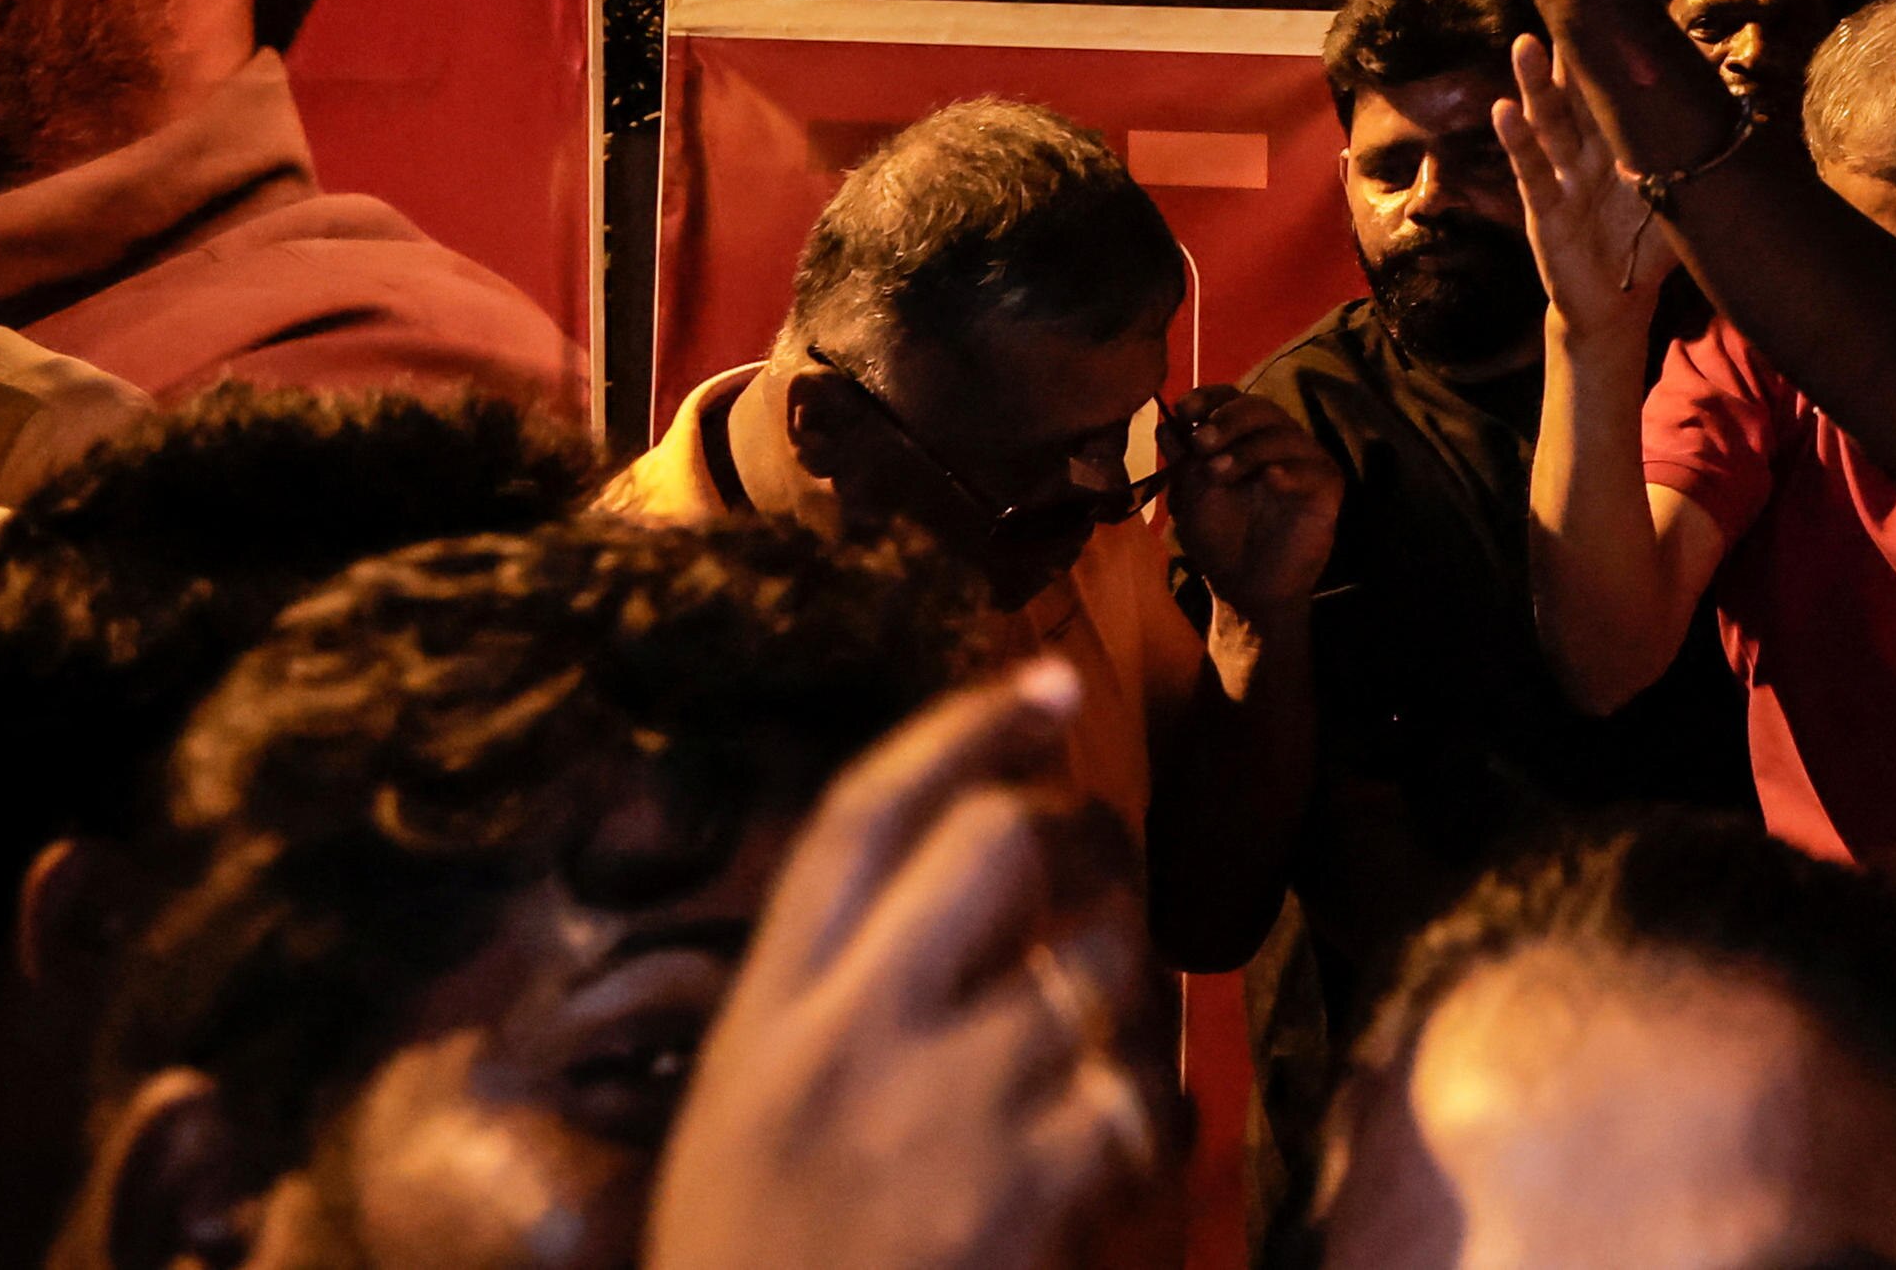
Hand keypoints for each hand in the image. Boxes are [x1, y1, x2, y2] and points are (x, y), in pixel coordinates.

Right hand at [646, 663, 1167, 1269]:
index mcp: (765, 1022)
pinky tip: (1114, 1161)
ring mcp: (944, 1112)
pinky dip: (1150, 1120)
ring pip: (1101, 968)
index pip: (861, 818)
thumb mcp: (745, 1119)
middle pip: (999, 849)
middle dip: (1080, 837)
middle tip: (1104, 862)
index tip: (1046, 685)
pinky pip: (1142, 1098)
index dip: (962, 728)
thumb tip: (969, 869)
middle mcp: (849, 1042)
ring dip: (1130, 993)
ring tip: (1103, 1047)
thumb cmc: (763, 1268)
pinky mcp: (1029, 1192)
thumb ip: (830, 1000)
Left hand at [1160, 384, 1346, 631]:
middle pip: (1260, 408)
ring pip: (1284, 434)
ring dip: (1248, 449)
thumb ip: (1181, 462)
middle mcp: (1277, 440)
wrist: (1245, 587)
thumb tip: (1165, 423)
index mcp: (1243, 436)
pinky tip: (1270, 480)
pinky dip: (1289, 471)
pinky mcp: (1327, 486)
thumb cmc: (1217, 537)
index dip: (1209, 397)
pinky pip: (1313, 469)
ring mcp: (1305, 461)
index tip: (1185, 410)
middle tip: (1202, 442)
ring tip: (1218, 473)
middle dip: (1227, 420)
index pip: (1232, 398)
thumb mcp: (1189, 497)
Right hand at [1495, 29, 1680, 328]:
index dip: (1614, 48)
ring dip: (1534, 82)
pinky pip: (1530, 168)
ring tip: (1524, 43)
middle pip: (1577, 89)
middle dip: (1570, 49)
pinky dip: (1516, 139)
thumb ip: (1699, 158)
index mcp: (1620, 141)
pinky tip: (1504, 110)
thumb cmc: (1649, 246)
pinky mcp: (1544, 205)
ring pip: (1548, 120)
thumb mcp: (1681, 198)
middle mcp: (1587, 148)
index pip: (1615, 86)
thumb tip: (1745, 114)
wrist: (1618, 304)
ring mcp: (1562, 173)